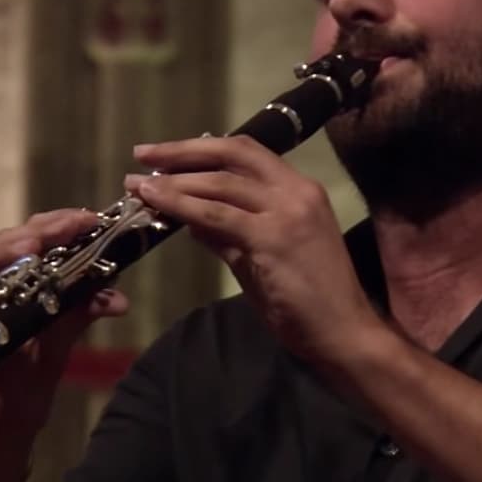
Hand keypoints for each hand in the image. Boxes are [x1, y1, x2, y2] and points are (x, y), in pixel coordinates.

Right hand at [0, 209, 128, 481]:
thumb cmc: (17, 396)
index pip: (29, 243)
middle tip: (63, 227)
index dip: (55, 225)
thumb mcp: (54, 352)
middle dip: (32, 232)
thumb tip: (118, 297)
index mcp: (9, 291)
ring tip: (28, 247)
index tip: (86, 217)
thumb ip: (77, 318)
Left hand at [126, 135, 383, 364]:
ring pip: (220, 183)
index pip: (247, 153)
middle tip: (142, 154)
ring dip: (173, 181)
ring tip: (138, 185)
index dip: (203, 148)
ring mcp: (288, 212)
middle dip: (182, 152)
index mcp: (300, 190)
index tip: (166, 154)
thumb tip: (191, 217)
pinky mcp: (273, 238)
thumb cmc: (307, 302)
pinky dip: (182, 205)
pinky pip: (217, 215)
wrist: (342, 333)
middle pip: (233, 154)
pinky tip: (157, 203)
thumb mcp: (262, 258)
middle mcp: (297, 191)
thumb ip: (230, 234)